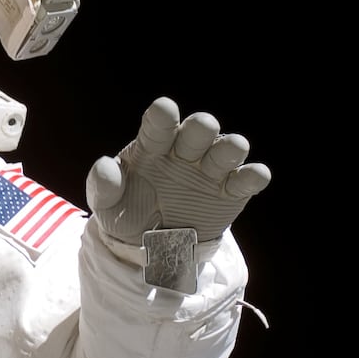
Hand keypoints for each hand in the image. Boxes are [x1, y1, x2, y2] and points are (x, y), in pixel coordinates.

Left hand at [86, 97, 269, 246]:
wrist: (152, 247)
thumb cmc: (127, 213)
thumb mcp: (107, 205)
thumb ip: (103, 186)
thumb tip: (103, 167)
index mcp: (154, 145)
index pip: (159, 124)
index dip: (163, 115)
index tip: (164, 110)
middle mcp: (186, 150)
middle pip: (199, 129)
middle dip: (201, 127)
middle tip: (201, 129)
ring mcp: (211, 170)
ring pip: (228, 149)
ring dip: (230, 148)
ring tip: (229, 151)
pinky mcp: (231, 192)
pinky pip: (247, 179)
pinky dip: (253, 176)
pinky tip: (255, 176)